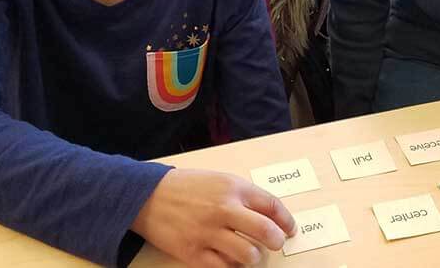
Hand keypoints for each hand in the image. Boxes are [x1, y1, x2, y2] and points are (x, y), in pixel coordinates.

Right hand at [132, 169, 295, 267]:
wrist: (148, 196)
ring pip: (248, 254)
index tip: (290, 229)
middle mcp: (225, 209)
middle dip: (277, 242)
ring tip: (251, 254)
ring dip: (255, 257)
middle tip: (275, 244)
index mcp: (234, 188)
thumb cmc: (187, 187)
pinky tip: (231, 261)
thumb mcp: (220, 180)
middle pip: (266, 232)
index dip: (287, 220)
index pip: (272, 206)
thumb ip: (244, 195)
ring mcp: (208, 232)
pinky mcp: (193, 252)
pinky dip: (233, 267)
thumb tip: (270, 216)